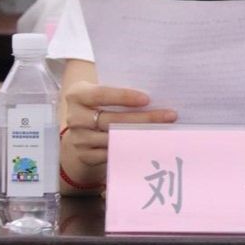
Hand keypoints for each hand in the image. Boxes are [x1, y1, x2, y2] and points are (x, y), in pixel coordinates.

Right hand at [61, 83, 176, 172]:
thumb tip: (155, 92)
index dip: (124, 97)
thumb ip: (119, 89)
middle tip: (169, 116)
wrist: (79, 125)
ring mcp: (79, 139)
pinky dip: (132, 149)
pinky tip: (150, 145)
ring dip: (142, 135)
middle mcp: (75, 118)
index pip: (101, 95)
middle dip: (144, 118)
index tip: (147, 99)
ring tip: (165, 131)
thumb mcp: (100, 91)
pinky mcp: (85, 155)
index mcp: (77, 95)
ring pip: (115, 138)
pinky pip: (113, 154)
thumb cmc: (99, 102)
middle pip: (112, 120)